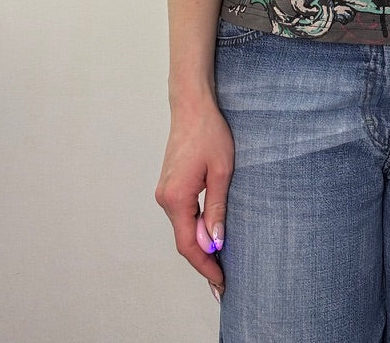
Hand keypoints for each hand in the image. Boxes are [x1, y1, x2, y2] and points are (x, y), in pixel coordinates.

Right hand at [155, 97, 233, 299]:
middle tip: (224, 279)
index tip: (221, 283)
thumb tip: (216, 243)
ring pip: (183, 228)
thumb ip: (217, 208)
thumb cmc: (210, 133)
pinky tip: (211, 235)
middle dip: (204, 261)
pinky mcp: (170, 185)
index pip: (190, 245)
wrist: (192, 107)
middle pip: (184, 240)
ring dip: (200, 245)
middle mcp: (165, 198)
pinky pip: (182, 215)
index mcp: (177, 198)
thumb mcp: (222, 171)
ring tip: (221, 261)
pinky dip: (196, 229)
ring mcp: (165, 191)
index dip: (205, 267)